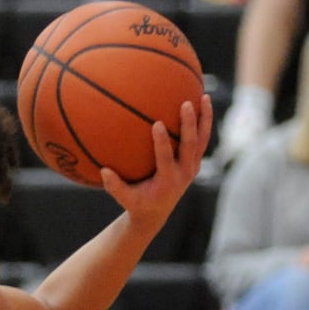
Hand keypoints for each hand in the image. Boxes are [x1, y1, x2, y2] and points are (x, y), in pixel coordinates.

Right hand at [100, 95, 212, 230]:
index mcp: (168, 181)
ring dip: (205, 119)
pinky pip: (202, 139)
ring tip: (204, 96)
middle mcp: (184, 173)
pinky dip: (204, 122)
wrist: (157, 213)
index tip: (157, 123)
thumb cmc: (137, 203)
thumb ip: (115, 186)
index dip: (162, 142)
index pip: (166, 159)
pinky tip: (201, 101)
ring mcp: (192, 166)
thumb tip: (103, 170)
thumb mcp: (125, 199)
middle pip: (190, 146)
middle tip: (186, 104)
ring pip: (202, 140)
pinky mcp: (195, 161)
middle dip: (189, 125)